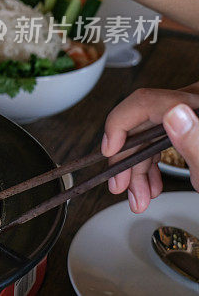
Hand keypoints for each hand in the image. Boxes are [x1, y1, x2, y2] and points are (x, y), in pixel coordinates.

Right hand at [102, 87, 198, 212]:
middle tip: (120, 186)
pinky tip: (152, 185)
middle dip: (128, 159)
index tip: (109, 152)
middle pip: (143, 124)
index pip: (144, 103)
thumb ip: (195, 141)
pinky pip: (164, 141)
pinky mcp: (194, 128)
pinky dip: (155, 164)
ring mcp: (194, 116)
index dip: (118, 125)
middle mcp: (194, 104)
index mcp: (198, 105)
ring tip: (138, 196)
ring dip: (139, 168)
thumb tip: (173, 113)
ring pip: (151, 136)